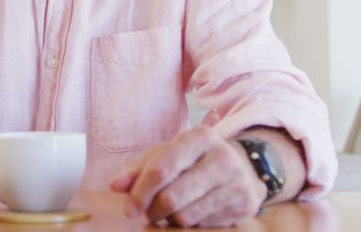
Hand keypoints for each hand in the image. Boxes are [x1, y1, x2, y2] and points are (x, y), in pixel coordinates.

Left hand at [109, 126, 265, 227]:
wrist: (244, 166)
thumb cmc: (196, 159)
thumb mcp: (169, 153)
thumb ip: (140, 167)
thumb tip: (116, 184)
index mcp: (200, 138)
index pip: (162, 168)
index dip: (140, 192)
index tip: (129, 208)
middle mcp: (222, 158)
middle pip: (172, 197)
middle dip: (153, 210)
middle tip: (148, 213)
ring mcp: (236, 183)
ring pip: (186, 216)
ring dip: (168, 220)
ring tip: (167, 212)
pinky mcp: (244, 206)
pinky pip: (202, 225)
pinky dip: (188, 224)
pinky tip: (188, 213)